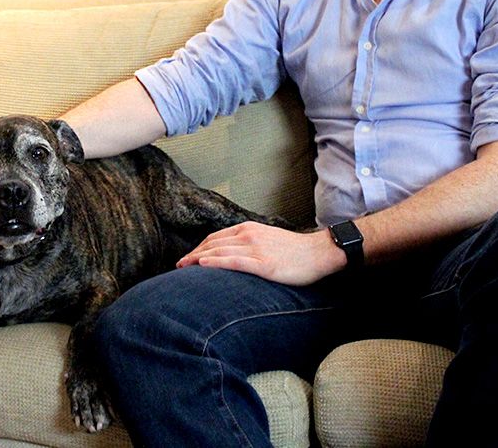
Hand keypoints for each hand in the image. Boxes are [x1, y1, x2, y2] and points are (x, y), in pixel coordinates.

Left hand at [176, 222, 346, 285]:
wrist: (319, 253)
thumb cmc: (295, 251)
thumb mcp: (267, 240)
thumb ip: (249, 244)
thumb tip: (231, 254)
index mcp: (249, 228)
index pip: (215, 237)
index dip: (197, 247)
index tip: (185, 258)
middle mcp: (249, 235)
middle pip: (212, 243)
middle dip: (192, 254)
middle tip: (178, 266)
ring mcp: (256, 249)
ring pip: (219, 251)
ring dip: (197, 259)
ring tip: (183, 268)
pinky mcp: (264, 264)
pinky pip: (234, 261)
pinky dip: (216, 262)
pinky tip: (203, 265)